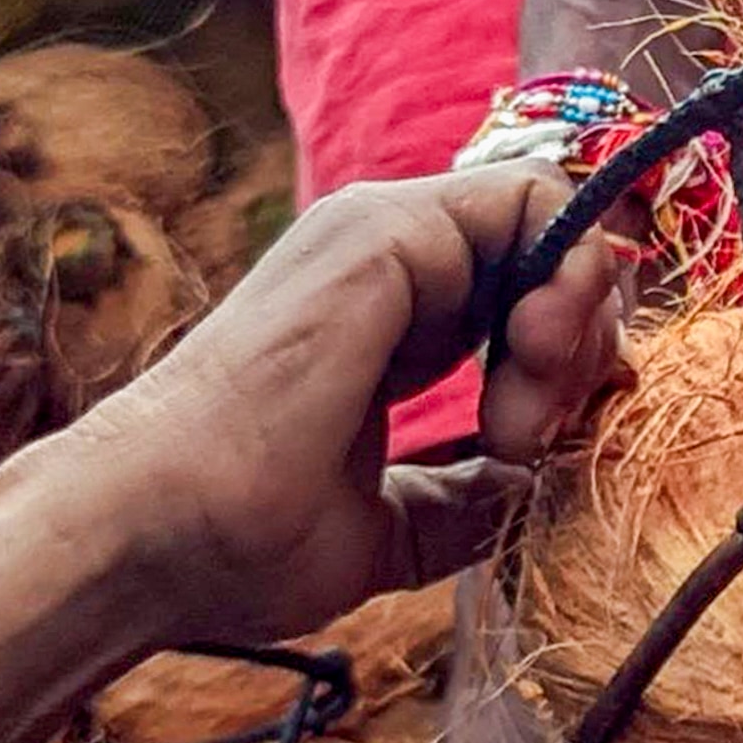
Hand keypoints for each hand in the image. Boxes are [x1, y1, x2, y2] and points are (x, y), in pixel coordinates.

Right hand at [0, 167, 633, 657]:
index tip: (542, 449)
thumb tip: (533, 488)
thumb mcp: (391, 528)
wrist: (158, 536)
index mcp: (386, 315)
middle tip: (533, 443)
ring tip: (520, 427)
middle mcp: (389, 258)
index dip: (570, 363)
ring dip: (578, 328)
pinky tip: (520, 385)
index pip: (526, 293)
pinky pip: (535, 200)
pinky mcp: (383, 229)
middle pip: (554, 254)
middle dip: (584, 352)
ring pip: (554, 220)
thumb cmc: (242, 542)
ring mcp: (383, 231)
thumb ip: (462, 496)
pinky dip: (565, 291)